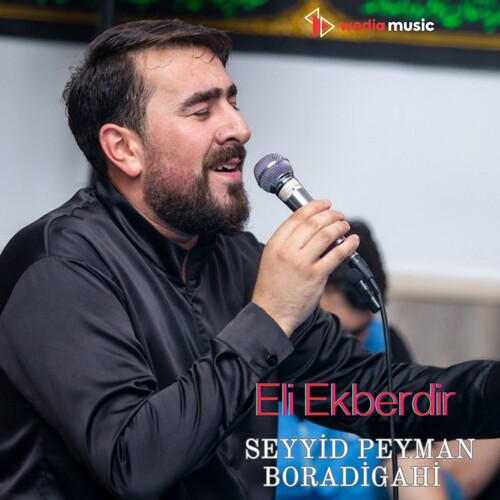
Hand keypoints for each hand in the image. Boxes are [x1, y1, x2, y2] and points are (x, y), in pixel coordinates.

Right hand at [251, 200, 358, 336]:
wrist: (272, 313)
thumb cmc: (272, 288)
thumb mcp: (271, 259)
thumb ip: (287, 243)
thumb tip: (310, 228)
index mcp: (275, 244)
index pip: (297, 217)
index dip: (314, 207)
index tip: (324, 204)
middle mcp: (288, 251)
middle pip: (314, 223)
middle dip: (330, 214)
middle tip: (338, 215)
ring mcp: (302, 263)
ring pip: (327, 235)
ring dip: (340, 226)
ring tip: (344, 225)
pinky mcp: (316, 276)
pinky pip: (337, 254)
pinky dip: (348, 244)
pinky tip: (352, 241)